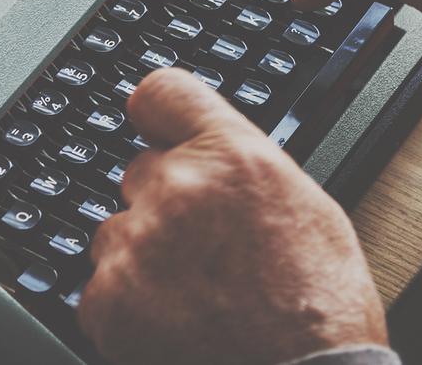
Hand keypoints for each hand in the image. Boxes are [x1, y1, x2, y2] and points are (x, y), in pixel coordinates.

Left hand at [77, 69, 386, 364]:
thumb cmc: (320, 310)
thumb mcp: (307, 209)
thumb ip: (247, 168)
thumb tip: (215, 156)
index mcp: (232, 156)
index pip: (162, 93)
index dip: (157, 115)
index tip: (154, 131)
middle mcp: (178, 187)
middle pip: (140, 174)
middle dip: (163, 208)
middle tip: (204, 255)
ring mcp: (137, 242)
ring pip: (117, 234)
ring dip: (142, 260)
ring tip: (196, 301)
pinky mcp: (109, 298)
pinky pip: (100, 290)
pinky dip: (126, 310)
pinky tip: (173, 328)